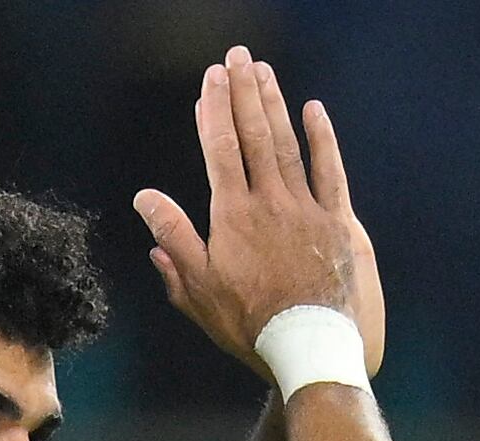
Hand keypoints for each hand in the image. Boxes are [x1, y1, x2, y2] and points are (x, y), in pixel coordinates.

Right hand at [135, 48, 381, 376]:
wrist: (307, 344)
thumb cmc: (247, 322)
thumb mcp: (196, 288)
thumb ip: (172, 239)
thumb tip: (145, 198)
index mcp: (232, 216)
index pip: (220, 149)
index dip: (214, 110)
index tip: (210, 79)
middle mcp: (269, 201)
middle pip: (254, 135)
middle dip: (243, 92)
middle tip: (237, 57)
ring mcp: (305, 207)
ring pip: (287, 144)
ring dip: (274, 104)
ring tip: (264, 71)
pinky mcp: (334, 221)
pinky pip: (329, 170)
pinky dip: (322, 138)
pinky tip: (313, 110)